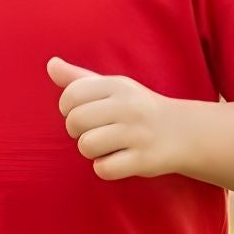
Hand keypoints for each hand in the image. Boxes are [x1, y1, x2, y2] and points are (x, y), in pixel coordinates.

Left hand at [47, 56, 186, 179]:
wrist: (182, 132)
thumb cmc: (137, 109)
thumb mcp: (112, 88)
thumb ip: (79, 79)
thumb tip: (51, 64)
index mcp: (118, 85)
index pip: (71, 95)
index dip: (68, 109)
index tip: (82, 114)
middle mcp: (128, 106)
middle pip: (75, 122)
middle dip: (77, 132)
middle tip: (95, 132)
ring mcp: (138, 133)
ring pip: (86, 146)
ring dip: (91, 152)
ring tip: (107, 147)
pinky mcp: (143, 160)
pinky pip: (103, 169)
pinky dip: (106, 168)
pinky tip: (118, 160)